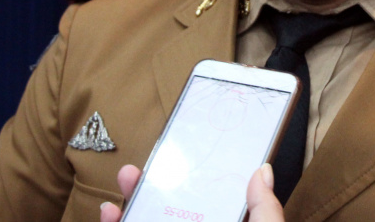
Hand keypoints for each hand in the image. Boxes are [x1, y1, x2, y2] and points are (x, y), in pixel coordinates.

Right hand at [100, 164, 284, 221]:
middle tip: (136, 169)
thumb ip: (264, 214)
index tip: (180, 159)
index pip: (210, 209)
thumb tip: (262, 170)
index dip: (195, 184)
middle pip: (172, 217)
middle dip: (152, 193)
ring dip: (129, 211)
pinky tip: (110, 216)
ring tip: (121, 186)